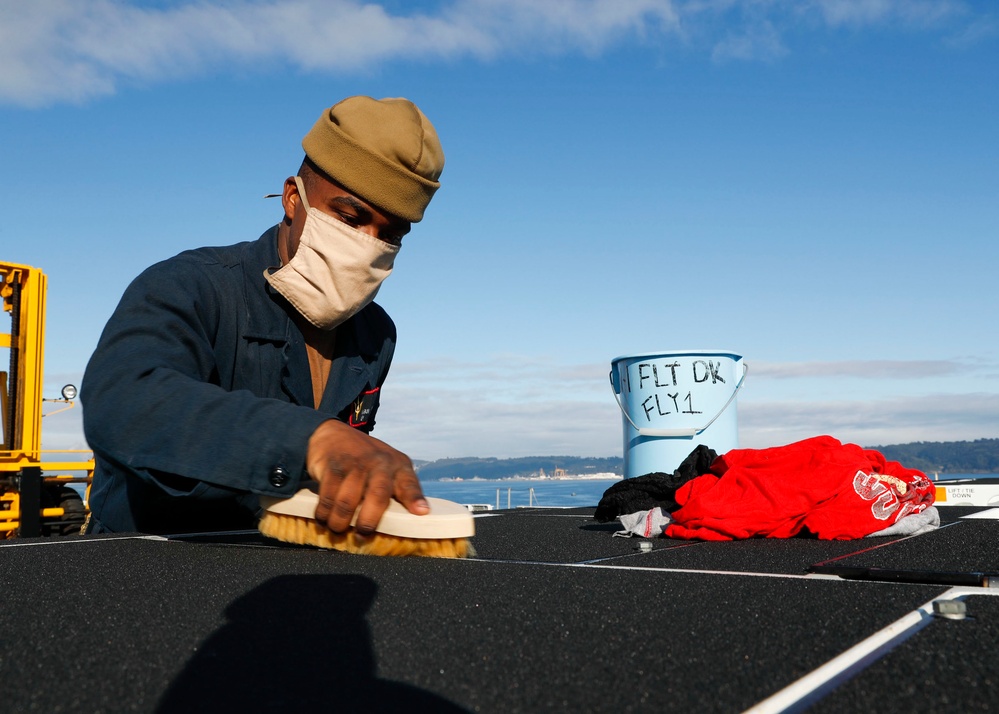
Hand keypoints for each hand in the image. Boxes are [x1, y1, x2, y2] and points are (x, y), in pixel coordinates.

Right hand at [307, 419, 428, 537]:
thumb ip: (396, 490)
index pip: (409, 484)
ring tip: (337, 529)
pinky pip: (328, 495)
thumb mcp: (386, 469)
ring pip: (348, 500)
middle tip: (362, 535)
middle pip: (378, 495)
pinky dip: (324, 511)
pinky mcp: (333, 465)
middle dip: (369, 520)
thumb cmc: (365, 461)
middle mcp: (380, 462)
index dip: (415, 499)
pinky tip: (323, 518)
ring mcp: (356, 462)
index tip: (421, 512)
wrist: (333, 434)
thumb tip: (409, 519)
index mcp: (398, 466)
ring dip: (340, 521)